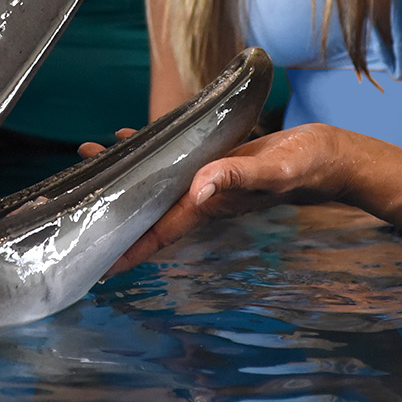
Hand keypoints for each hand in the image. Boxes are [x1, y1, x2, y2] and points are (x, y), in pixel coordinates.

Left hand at [103, 123, 352, 273]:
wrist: (327, 155)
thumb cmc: (305, 164)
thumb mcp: (274, 169)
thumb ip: (239, 177)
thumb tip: (200, 188)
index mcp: (212, 205)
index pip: (162, 232)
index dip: (130, 248)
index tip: (100, 263)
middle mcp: (204, 197)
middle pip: (149, 209)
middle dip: (113, 208)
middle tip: (74, 197)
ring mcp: (208, 180)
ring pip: (156, 183)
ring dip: (123, 174)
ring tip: (89, 155)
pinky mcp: (214, 161)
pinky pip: (173, 162)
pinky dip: (148, 152)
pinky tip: (129, 138)